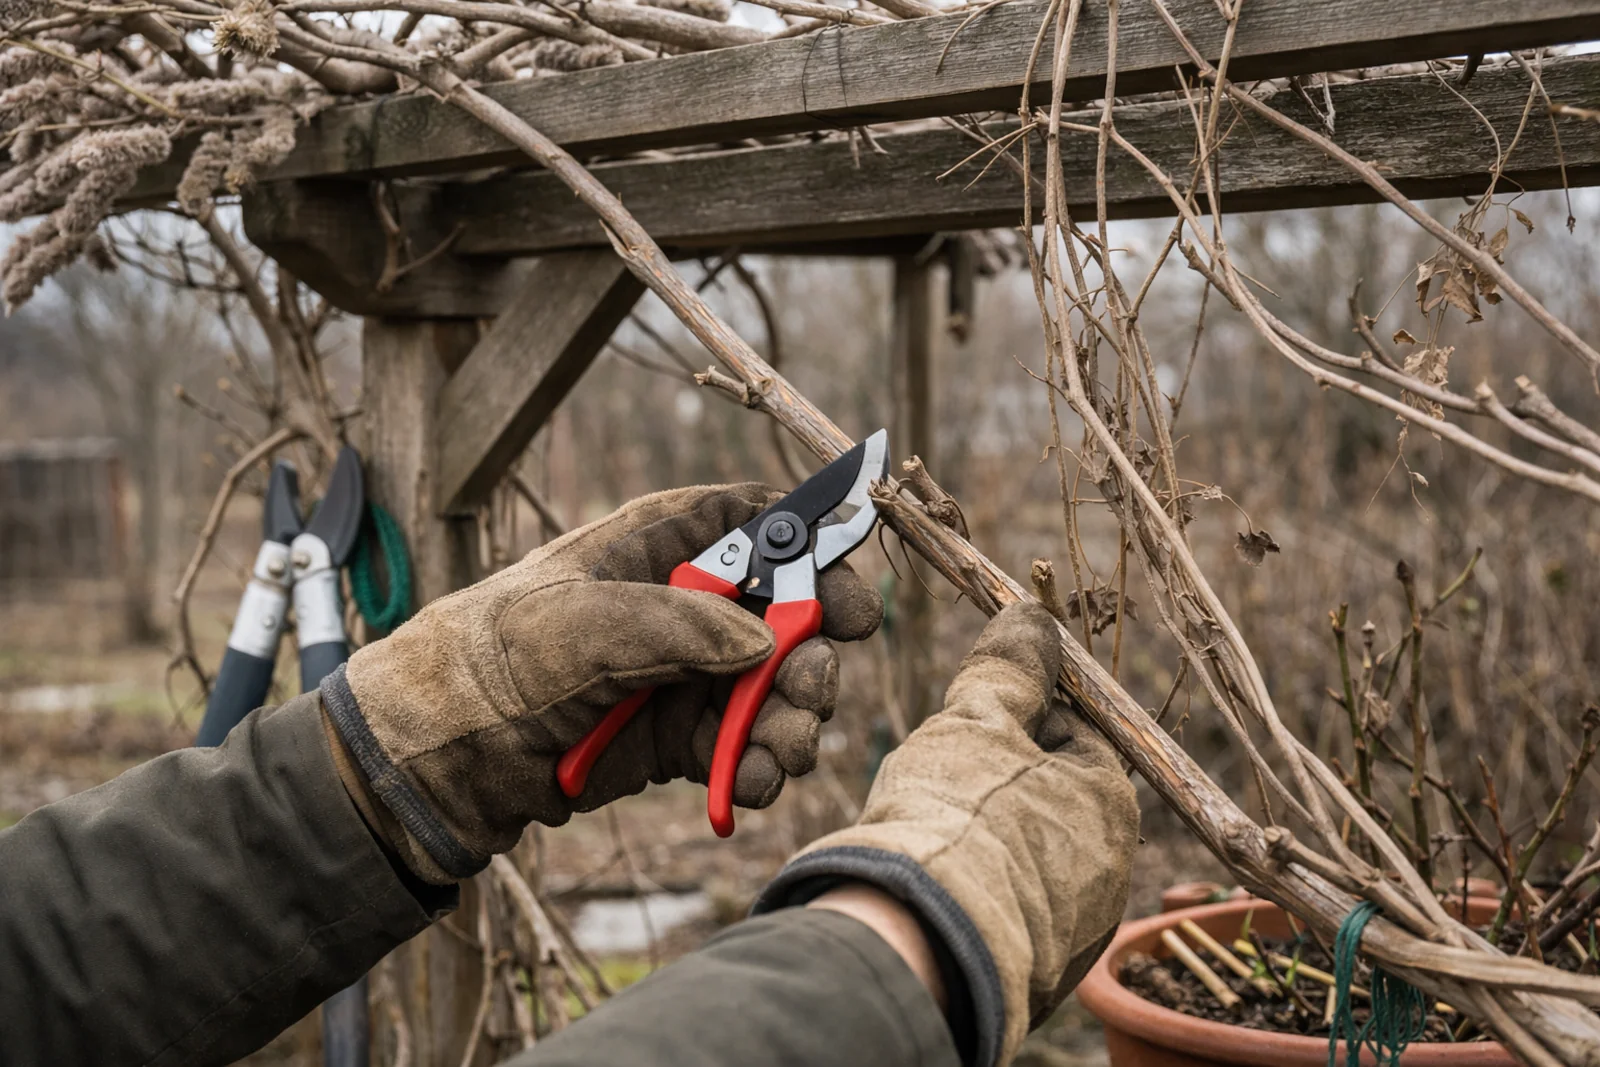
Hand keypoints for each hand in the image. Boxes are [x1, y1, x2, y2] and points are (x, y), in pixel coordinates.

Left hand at [321, 483, 881, 883]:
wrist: (440, 756)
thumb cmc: (491, 660)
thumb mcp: (580, 628)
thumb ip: (677, 624)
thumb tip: (762, 640)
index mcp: (659, 541)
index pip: (760, 524)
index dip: (816, 553)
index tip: (853, 602)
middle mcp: (683, 600)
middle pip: (787, 614)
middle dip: (813, 659)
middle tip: (812, 695)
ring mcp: (684, 669)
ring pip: (774, 687)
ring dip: (792, 724)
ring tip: (782, 757)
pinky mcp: (677, 733)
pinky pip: (741, 745)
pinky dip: (755, 768)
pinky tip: (746, 787)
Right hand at [754, 602, 1138, 1066]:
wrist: (922, 947)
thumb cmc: (957, 818)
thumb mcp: (976, 721)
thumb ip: (1008, 668)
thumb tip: (1032, 615)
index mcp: (1112, 801)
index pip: (1070, 733)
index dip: (1012, 719)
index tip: (967, 725)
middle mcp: (1114, 871)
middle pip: (1049, 799)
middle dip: (996, 783)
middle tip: (942, 783)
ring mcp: (1080, 932)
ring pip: (1026, 857)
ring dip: (985, 842)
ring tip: (932, 839)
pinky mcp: (1038, 976)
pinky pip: (1008, 913)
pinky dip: (977, 897)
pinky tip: (938, 891)